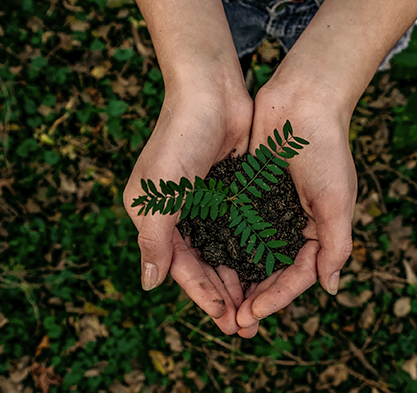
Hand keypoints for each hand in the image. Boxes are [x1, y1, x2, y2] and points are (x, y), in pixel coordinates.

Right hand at [123, 83, 251, 334]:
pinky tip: (267, 270)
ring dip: (239, 278)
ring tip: (259, 306)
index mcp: (155, 218)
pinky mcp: (230, 192)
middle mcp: (180, 215)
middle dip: (224, 295)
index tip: (225, 320)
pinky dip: (251, 251)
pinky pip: (241, 229)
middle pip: (204, 265)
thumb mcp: (158, 193)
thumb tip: (149, 285)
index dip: (202, 295)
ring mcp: (206, 204)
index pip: (180, 267)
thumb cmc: (179, 139)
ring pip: (224, 252)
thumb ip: (154, 240)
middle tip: (246, 325)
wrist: (211, 92)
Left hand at [236, 79, 357, 337]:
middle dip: (254, 297)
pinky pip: (234, 226)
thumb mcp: (337, 200)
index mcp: (317, 231)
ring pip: (249, 254)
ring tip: (218, 303)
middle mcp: (291, 225)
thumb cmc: (326, 149)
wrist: (303, 101)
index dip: (276, 298)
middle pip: (271, 272)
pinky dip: (224, 246)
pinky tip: (207, 263)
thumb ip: (336, 245)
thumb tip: (330, 288)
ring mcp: (268, 210)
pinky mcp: (248, 193)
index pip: (296, 276)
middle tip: (233, 323)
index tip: (252, 314)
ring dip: (236, 279)